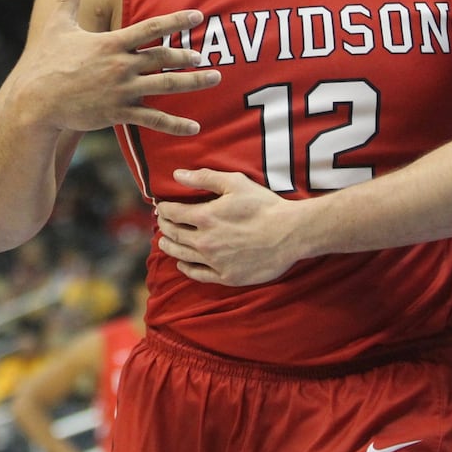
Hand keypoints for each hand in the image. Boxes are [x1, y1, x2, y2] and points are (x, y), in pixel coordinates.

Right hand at [22, 0, 218, 135]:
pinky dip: (175, 124)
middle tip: (207, 55)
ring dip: (194, 83)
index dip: (177, 21)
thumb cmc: (46, 63)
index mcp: (112, 44)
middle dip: (188, 56)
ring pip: (166, 86)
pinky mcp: (118, 112)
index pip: (152, 28)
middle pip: (164, 58)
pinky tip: (195, 127)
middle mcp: (121, 66)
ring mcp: (122, 90)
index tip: (198, 16)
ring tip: (215, 79)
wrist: (34, 103)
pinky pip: (152, 119)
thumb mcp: (57, 27)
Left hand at [156, 169, 305, 284]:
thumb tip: (177, 175)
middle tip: (161, 221)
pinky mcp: (225, 276)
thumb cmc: (265, 206)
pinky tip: (182, 264)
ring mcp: (214, 261)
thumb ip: (205, 178)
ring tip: (164, 241)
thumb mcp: (236, 183)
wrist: (290, 233)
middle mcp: (204, 241)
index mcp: (204, 217)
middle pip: (173, 234)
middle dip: (164, 225)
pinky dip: (185, 268)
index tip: (162, 206)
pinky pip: (197, 274)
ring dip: (169, 246)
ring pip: (181, 255)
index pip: (173, 213)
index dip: (164, 208)